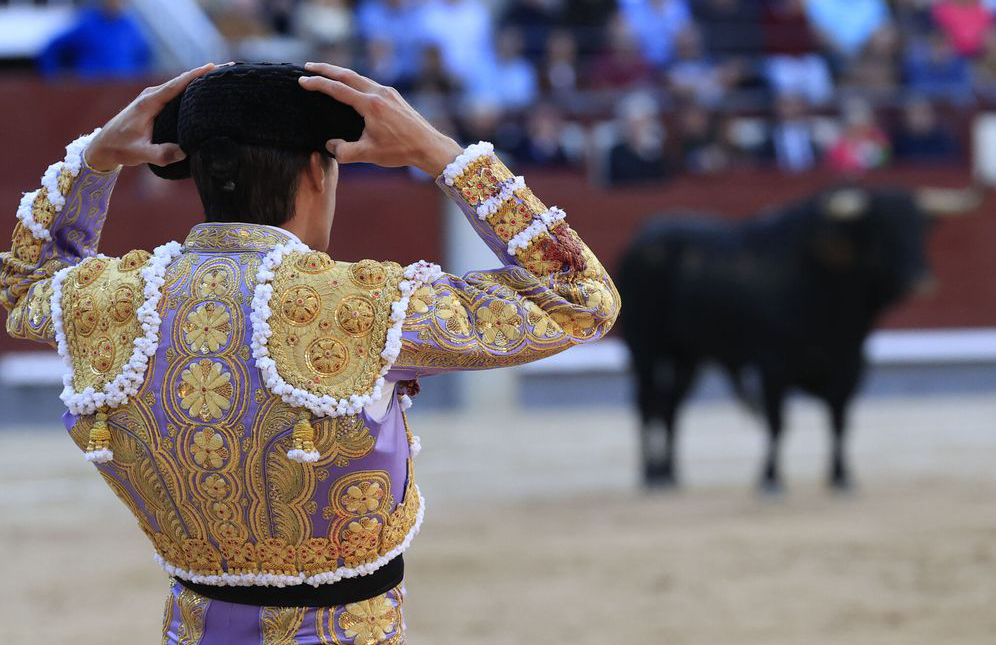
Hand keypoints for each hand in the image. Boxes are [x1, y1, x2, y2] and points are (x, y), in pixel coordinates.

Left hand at [84, 63, 216, 171]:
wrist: (103, 146)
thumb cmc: (121, 148)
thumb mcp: (140, 154)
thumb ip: (160, 154)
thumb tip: (184, 152)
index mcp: (149, 102)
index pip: (177, 84)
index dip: (195, 75)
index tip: (214, 66)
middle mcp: (152, 96)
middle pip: (182, 80)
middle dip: (204, 74)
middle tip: (227, 69)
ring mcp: (154, 99)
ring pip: (180, 86)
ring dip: (200, 81)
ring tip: (222, 78)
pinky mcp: (156, 104)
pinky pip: (177, 93)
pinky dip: (192, 89)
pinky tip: (205, 92)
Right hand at [298, 63, 461, 175]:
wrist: (428, 146)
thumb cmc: (400, 151)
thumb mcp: (369, 154)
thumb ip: (345, 151)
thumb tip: (329, 145)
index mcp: (370, 105)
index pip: (338, 89)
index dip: (318, 84)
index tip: (302, 80)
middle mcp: (379, 93)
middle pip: (347, 74)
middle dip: (326, 69)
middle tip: (308, 66)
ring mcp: (388, 92)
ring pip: (359, 77)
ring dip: (341, 74)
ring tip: (326, 74)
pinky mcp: (394, 96)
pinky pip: (370, 83)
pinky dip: (355, 81)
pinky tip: (351, 87)